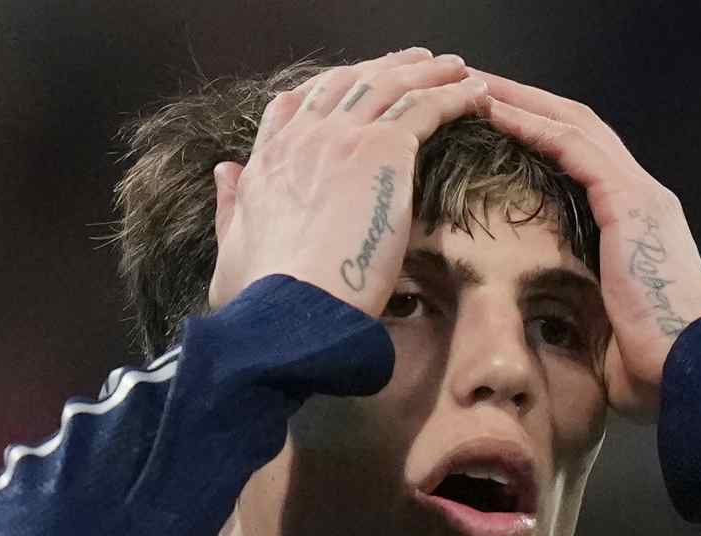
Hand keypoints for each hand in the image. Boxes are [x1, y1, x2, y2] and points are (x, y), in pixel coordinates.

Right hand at [207, 49, 491, 317]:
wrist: (296, 308)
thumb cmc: (264, 297)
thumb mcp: (231, 247)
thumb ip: (229, 204)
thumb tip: (225, 171)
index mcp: (269, 161)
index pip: (295, 104)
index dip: (327, 90)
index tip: (352, 84)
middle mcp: (305, 139)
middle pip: (348, 83)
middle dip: (383, 68)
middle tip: (415, 62)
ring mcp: (344, 139)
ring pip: (391, 86)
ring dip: (428, 73)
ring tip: (457, 68)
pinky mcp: (385, 151)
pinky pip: (426, 109)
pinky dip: (454, 96)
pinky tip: (476, 94)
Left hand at [466, 67, 700, 423]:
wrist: (691, 372)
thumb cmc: (651, 363)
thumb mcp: (607, 322)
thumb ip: (582, 300)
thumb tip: (544, 316)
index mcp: (640, 222)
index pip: (586, 158)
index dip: (542, 133)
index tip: (496, 123)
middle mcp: (645, 196)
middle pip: (579, 128)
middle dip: (528, 102)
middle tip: (476, 86)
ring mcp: (641, 196)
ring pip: (574, 125)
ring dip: (522, 101)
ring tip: (475, 86)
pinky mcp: (630, 203)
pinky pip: (574, 148)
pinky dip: (533, 125)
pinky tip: (496, 113)